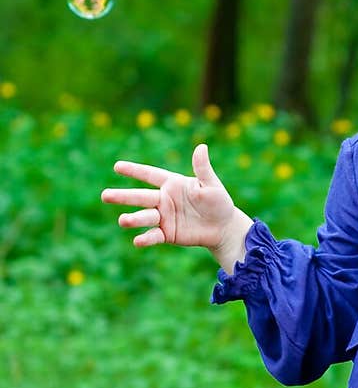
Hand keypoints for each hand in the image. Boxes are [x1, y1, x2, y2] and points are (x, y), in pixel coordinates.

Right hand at [100, 143, 239, 249]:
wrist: (223, 227)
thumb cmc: (218, 202)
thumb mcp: (211, 185)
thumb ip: (202, 169)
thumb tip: (201, 147)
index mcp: (172, 184)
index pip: (150, 175)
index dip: (135, 171)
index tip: (117, 166)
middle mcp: (164, 200)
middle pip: (141, 196)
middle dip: (123, 196)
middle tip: (104, 195)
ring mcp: (164, 217)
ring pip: (145, 216)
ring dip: (133, 218)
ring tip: (122, 220)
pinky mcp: (167, 234)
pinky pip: (154, 235)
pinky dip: (146, 238)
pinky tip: (137, 240)